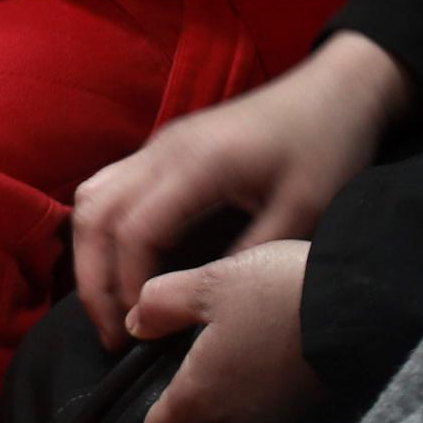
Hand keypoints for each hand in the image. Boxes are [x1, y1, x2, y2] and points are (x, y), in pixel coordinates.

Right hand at [72, 31, 410, 348]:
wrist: (334, 89)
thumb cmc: (326, 146)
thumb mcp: (305, 209)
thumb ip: (253, 254)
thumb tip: (203, 301)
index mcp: (197, 164)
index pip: (134, 230)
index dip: (127, 284)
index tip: (140, 330)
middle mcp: (163, 151)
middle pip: (94, 214)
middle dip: (92, 278)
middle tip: (109, 333)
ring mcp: (157, 146)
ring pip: (91, 198)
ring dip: (88, 253)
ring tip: (109, 303)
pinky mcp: (162, 148)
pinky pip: (107, 187)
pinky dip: (100, 230)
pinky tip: (120, 262)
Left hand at [131, 241, 328, 422]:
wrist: (375, 307)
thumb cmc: (284, 293)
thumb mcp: (211, 282)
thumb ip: (161, 305)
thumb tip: (135, 323)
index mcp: (200, 404)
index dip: (144, 422)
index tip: (151, 391)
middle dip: (186, 421)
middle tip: (192, 373)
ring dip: (229, 413)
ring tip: (237, 366)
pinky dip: (263, 409)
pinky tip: (271, 373)